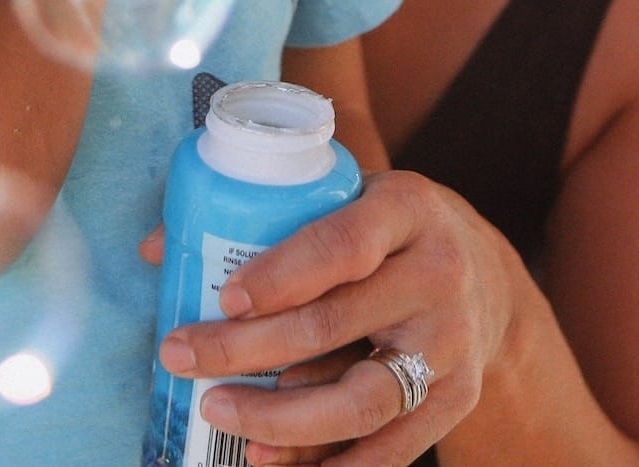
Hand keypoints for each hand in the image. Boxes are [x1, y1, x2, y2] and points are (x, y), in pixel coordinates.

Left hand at [155, 173, 516, 466]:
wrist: (484, 278)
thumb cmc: (387, 232)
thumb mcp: (347, 198)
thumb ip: (264, 216)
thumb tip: (154, 248)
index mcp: (408, 209)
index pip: (342, 245)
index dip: (281, 274)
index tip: (223, 298)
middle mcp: (439, 275)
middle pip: (334, 326)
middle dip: (247, 350)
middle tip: (182, 355)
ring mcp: (451, 345)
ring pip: (360, 401)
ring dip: (280, 418)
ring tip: (217, 412)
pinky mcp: (455, 399)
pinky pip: (388, 448)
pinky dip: (326, 464)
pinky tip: (267, 461)